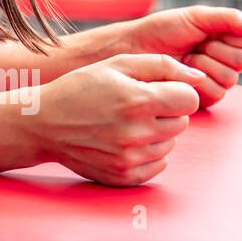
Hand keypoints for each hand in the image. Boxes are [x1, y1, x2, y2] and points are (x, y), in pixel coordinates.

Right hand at [33, 54, 204, 185]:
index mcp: (139, 101)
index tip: (156, 90)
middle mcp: (138, 133)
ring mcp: (132, 158)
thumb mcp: (115, 64)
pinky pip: (159, 166)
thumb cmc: (79, 89)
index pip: (190, 99)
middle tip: (135, 106)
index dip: (175, 91)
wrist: (43, 124)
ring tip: (125, 123)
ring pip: (170, 144)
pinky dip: (147, 154)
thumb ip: (161, 65)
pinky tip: (123, 141)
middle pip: (183, 122)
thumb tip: (198, 77)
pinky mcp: (125, 176)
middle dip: (165, 111)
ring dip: (156, 133)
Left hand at [113, 5, 241, 107]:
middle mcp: (226, 61)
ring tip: (185, 58)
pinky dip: (197, 81)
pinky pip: (216, 93)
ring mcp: (216, 80)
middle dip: (215, 50)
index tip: (211, 32)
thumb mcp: (196, 17)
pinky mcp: (203, 98)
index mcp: (228, 39)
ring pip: (230, 78)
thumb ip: (229, 19)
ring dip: (203, 65)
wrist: (134, 49)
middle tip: (194, 45)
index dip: (235, 37)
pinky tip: (183, 73)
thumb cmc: (161, 30)